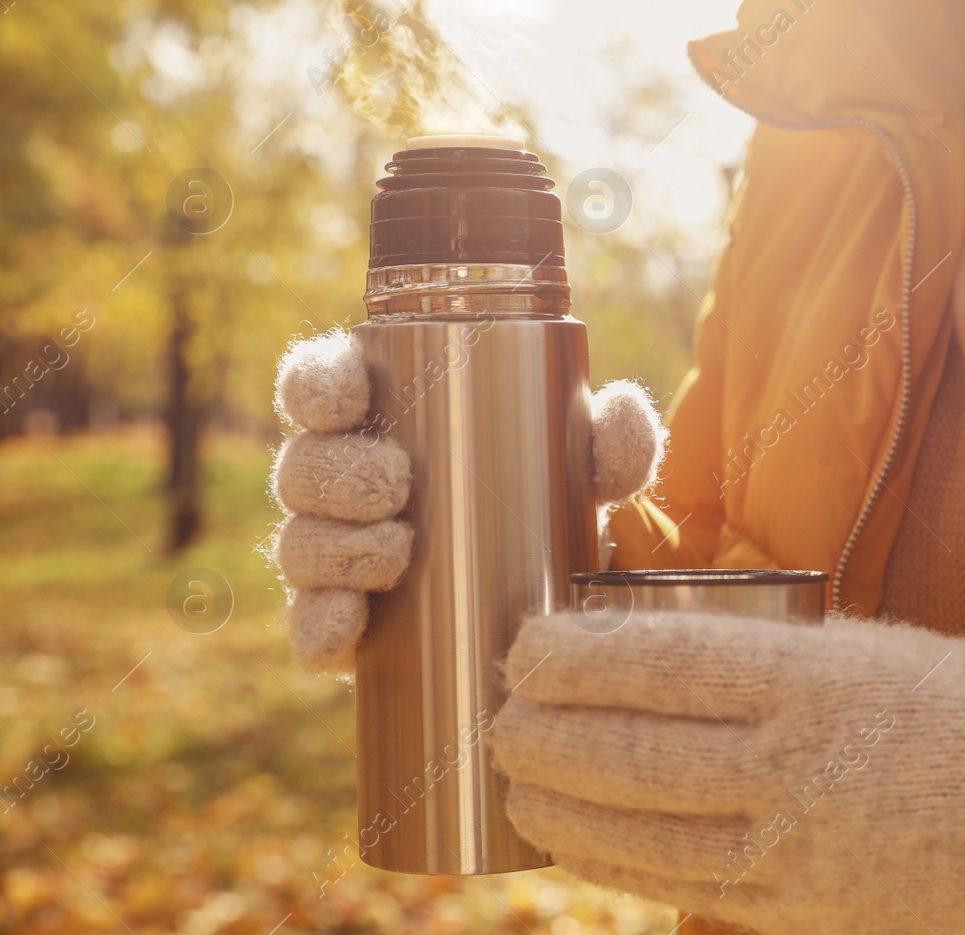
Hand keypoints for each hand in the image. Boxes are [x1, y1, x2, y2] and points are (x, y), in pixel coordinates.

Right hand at [270, 330, 665, 672]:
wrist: (560, 599)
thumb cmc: (560, 505)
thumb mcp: (595, 470)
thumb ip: (616, 437)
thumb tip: (620, 408)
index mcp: (388, 420)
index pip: (322, 384)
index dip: (316, 385)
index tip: (347, 399)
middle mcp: (346, 483)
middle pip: (304, 466)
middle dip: (337, 472)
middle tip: (394, 485)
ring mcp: (338, 556)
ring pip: (299, 542)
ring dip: (333, 545)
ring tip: (395, 551)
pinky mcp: (347, 623)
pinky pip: (310, 625)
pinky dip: (320, 626)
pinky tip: (347, 626)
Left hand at [491, 611, 964, 934]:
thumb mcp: (878, 649)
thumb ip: (774, 652)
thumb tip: (660, 648)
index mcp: (816, 685)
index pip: (658, 666)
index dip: (571, 657)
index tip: (526, 643)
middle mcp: (792, 771)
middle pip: (628, 752)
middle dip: (541, 731)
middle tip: (502, 709)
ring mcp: (790, 854)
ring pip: (636, 829)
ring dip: (556, 800)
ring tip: (514, 772)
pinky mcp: (792, 913)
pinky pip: (675, 885)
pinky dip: (608, 859)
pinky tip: (570, 835)